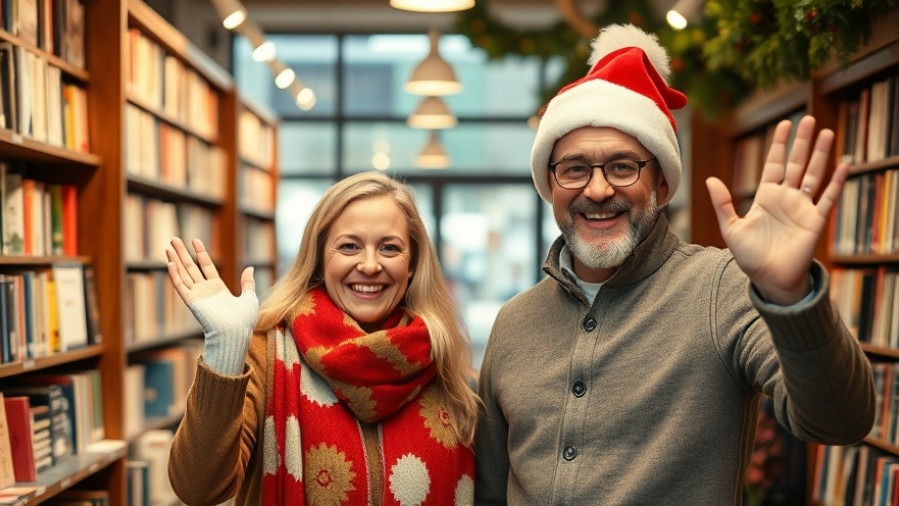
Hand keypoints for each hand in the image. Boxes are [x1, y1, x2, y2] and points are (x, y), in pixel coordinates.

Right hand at [166, 237, 258, 374]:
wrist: (236, 333)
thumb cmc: (244, 320)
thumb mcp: (249, 298)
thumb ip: (247, 283)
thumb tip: (250, 268)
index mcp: (218, 289)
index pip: (206, 266)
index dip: (201, 253)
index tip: (195, 240)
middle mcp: (205, 291)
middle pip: (191, 268)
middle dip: (183, 253)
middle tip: (174, 239)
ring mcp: (197, 296)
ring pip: (183, 274)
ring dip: (175, 260)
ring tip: (169, 246)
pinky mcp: (192, 302)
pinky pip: (181, 286)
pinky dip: (175, 275)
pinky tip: (170, 263)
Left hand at [705, 115, 847, 304]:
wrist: (769, 279)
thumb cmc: (750, 256)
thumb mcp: (731, 228)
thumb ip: (722, 203)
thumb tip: (710, 179)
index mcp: (765, 197)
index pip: (774, 164)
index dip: (779, 145)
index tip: (784, 124)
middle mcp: (785, 198)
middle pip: (796, 164)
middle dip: (802, 142)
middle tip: (809, 119)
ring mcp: (802, 208)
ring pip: (814, 175)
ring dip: (821, 155)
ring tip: (827, 133)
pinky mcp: (815, 220)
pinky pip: (828, 197)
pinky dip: (836, 182)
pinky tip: (843, 165)